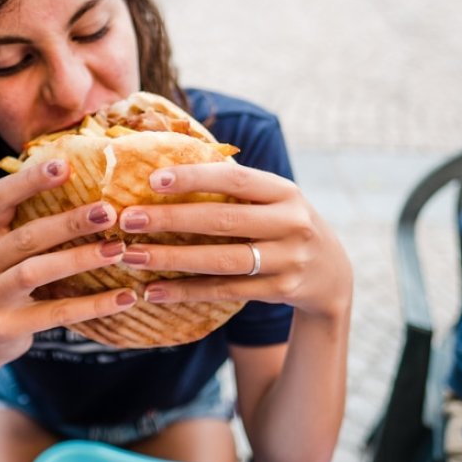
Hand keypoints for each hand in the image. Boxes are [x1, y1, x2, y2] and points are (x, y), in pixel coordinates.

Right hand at [0, 159, 137, 365]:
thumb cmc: (12, 278)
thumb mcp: (13, 247)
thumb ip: (38, 218)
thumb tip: (95, 181)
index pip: (0, 196)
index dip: (30, 180)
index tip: (66, 165)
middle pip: (27, 236)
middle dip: (69, 223)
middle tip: (109, 212)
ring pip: (36, 272)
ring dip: (80, 259)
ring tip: (118, 250)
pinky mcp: (5, 327)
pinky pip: (55, 313)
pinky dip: (93, 305)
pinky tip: (124, 297)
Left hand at [117, 163, 351, 319]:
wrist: (333, 274)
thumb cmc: (284, 224)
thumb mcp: (273, 199)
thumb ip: (236, 187)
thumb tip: (168, 169)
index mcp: (284, 191)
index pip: (235, 179)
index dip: (194, 178)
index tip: (152, 180)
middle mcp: (291, 223)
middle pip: (222, 221)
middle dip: (171, 220)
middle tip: (128, 221)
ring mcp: (288, 260)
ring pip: (220, 261)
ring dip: (172, 259)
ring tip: (132, 257)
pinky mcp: (280, 290)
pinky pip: (224, 291)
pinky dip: (186, 292)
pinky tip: (153, 291)